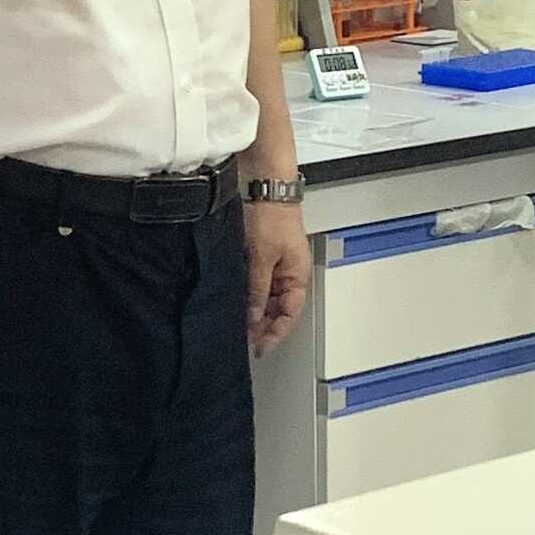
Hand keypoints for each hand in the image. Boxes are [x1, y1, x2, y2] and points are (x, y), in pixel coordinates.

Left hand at [244, 200, 310, 354]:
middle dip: (263, 326)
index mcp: (298, 276)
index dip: (275, 334)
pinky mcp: (264, 255)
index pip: (289, 316)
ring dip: (255, 311)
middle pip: (279, 310)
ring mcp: (277, 265)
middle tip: (244, 339)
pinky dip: (250, 295)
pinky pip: (259, 283)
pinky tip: (237, 300)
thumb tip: (252, 317)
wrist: (266, 186)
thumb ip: (257, 290)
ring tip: (238, 324)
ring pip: (268, 298)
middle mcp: (290, 273)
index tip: (259, 348)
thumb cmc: (272, 216)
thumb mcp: (262, 258)